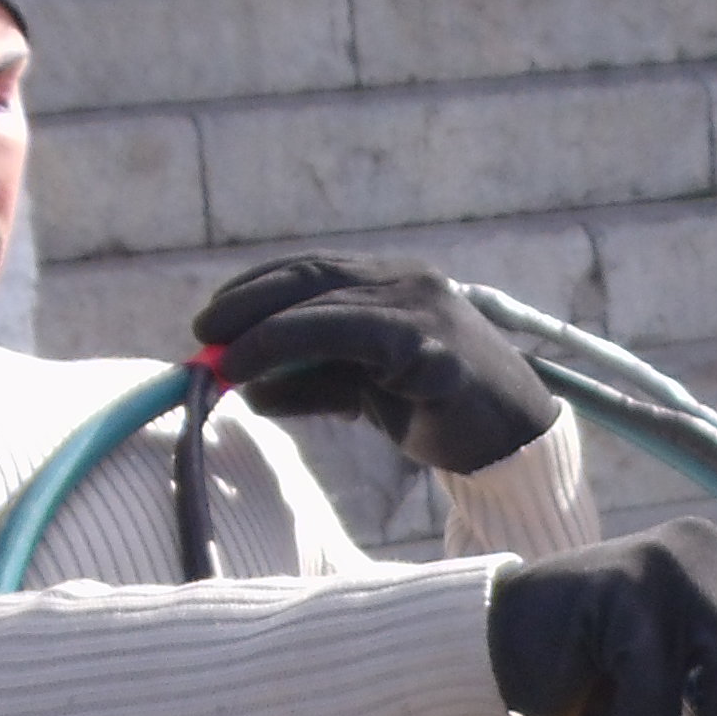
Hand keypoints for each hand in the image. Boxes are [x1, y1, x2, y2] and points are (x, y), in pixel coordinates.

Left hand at [190, 258, 556, 474]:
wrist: (513, 444)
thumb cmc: (442, 413)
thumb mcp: (367, 391)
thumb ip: (314, 380)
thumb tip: (248, 387)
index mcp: (397, 282)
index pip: (314, 271)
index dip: (256, 288)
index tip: (213, 319)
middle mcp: (410, 282)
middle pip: (312, 278)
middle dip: (248, 302)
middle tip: (203, 333)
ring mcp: (423, 312)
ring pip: (323, 306)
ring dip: (261, 332)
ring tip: (221, 360)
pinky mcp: (430, 350)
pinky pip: (346, 339)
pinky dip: (289, 351)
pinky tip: (255, 377)